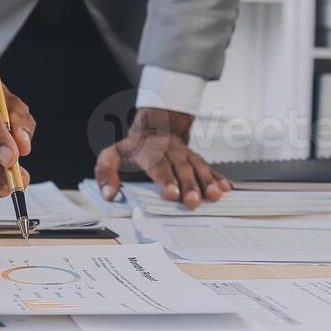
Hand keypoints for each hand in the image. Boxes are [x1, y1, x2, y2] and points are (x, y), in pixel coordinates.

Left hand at [94, 108, 231, 209]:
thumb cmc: (132, 149)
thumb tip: (110, 194)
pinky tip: (224, 188)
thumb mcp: (111, 156)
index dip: (165, 179)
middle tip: (193, 202)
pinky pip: (208, 167)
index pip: (156, 164)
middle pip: (180, 168)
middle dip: (189, 185)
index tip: (172, 193)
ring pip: (197, 166)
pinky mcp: (195, 159)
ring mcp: (184, 153)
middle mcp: (168, 150)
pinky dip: (217, 177)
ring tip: (213, 196)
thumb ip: (105, 174)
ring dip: (206, 181)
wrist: (153, 128)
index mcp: (146, 151)